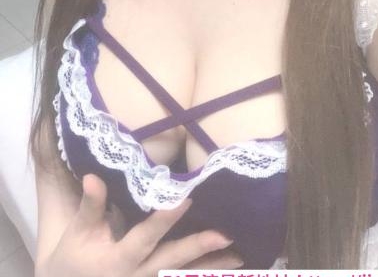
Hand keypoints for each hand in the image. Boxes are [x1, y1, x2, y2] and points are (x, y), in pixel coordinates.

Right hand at [40, 173, 242, 276]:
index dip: (165, 219)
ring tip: (241, 257)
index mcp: (119, 260)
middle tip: (226, 236)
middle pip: (172, 261)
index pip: (145, 237)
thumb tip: (94, 176)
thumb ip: (91, 206)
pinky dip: (202, 276)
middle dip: (200, 249)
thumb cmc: (73, 259)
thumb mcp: (77, 233)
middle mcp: (137, 276)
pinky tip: (227, 271)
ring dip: (211, 268)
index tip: (186, 199)